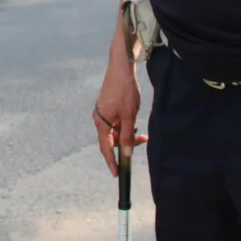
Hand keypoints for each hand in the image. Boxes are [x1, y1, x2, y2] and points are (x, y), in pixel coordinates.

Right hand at [94, 34, 146, 176]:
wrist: (120, 67)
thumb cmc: (124, 90)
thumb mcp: (129, 115)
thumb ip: (127, 135)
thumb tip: (126, 153)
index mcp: (101, 123)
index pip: (106, 148)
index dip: (111, 162)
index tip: (117, 173)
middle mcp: (98, 118)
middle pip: (111, 139)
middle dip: (125, 143)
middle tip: (142, 140)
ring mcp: (102, 112)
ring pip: (114, 130)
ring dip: (126, 132)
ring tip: (139, 126)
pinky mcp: (107, 106)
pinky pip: (114, 121)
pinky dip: (124, 124)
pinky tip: (133, 118)